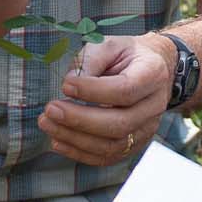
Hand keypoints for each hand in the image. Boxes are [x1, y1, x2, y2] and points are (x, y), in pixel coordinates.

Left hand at [38, 34, 169, 165]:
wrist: (152, 70)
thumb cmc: (127, 56)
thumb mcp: (110, 44)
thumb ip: (90, 60)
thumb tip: (69, 84)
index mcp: (152, 74)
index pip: (125, 90)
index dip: (93, 91)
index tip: (66, 85)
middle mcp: (154, 106)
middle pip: (119, 123)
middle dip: (79, 119)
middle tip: (50, 109)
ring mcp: (146, 129)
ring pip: (112, 145)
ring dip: (75, 138)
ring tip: (48, 124)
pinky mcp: (133, 145)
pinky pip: (107, 157)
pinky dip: (79, 153)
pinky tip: (58, 140)